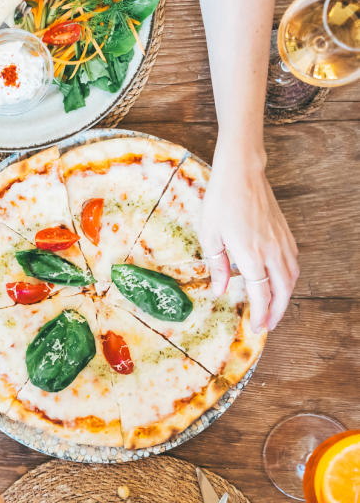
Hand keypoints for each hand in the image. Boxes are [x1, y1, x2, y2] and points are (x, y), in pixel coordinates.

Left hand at [199, 153, 298, 328]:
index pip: (262, 294)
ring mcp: (282, 242)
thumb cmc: (220, 203)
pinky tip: (279, 284)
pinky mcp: (286, 234)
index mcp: (251, 254)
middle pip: (282, 291)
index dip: (260, 314)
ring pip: (292, 278)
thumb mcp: (209, 235)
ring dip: (285, 298)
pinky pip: (293, 263)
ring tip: (273, 310)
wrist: (241, 174)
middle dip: (276, 312)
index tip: (257, 327)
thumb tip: (221, 289)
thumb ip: (217, 265)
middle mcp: (272, 251)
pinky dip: (289, 280)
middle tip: (267, 326)